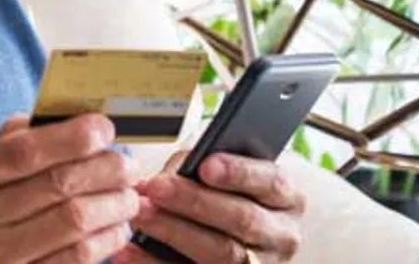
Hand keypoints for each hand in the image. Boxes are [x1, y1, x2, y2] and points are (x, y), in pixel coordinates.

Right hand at [0, 113, 139, 263]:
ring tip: (128, 197)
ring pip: (74, 219)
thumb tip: (73, 119)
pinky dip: (107, 238)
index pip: (22, 151)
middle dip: (106, 170)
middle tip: (128, 167)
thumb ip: (11, 144)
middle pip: (57, 184)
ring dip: (114, 204)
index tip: (105, 129)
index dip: (71, 137)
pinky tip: (116, 228)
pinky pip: (77, 256)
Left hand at [113, 151, 305, 262]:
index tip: (204, 165)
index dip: (238, 173)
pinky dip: (156, 263)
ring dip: (175, 232)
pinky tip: (131, 250)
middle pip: (243, 219)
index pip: (270, 182)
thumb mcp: (223, 175)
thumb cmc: (224, 197)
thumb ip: (202, 168)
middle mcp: (283, 236)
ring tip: (140, 215)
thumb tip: (169, 175)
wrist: (232, 240)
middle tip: (155, 188)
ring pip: (224, 254)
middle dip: (195, 201)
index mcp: (287, 199)